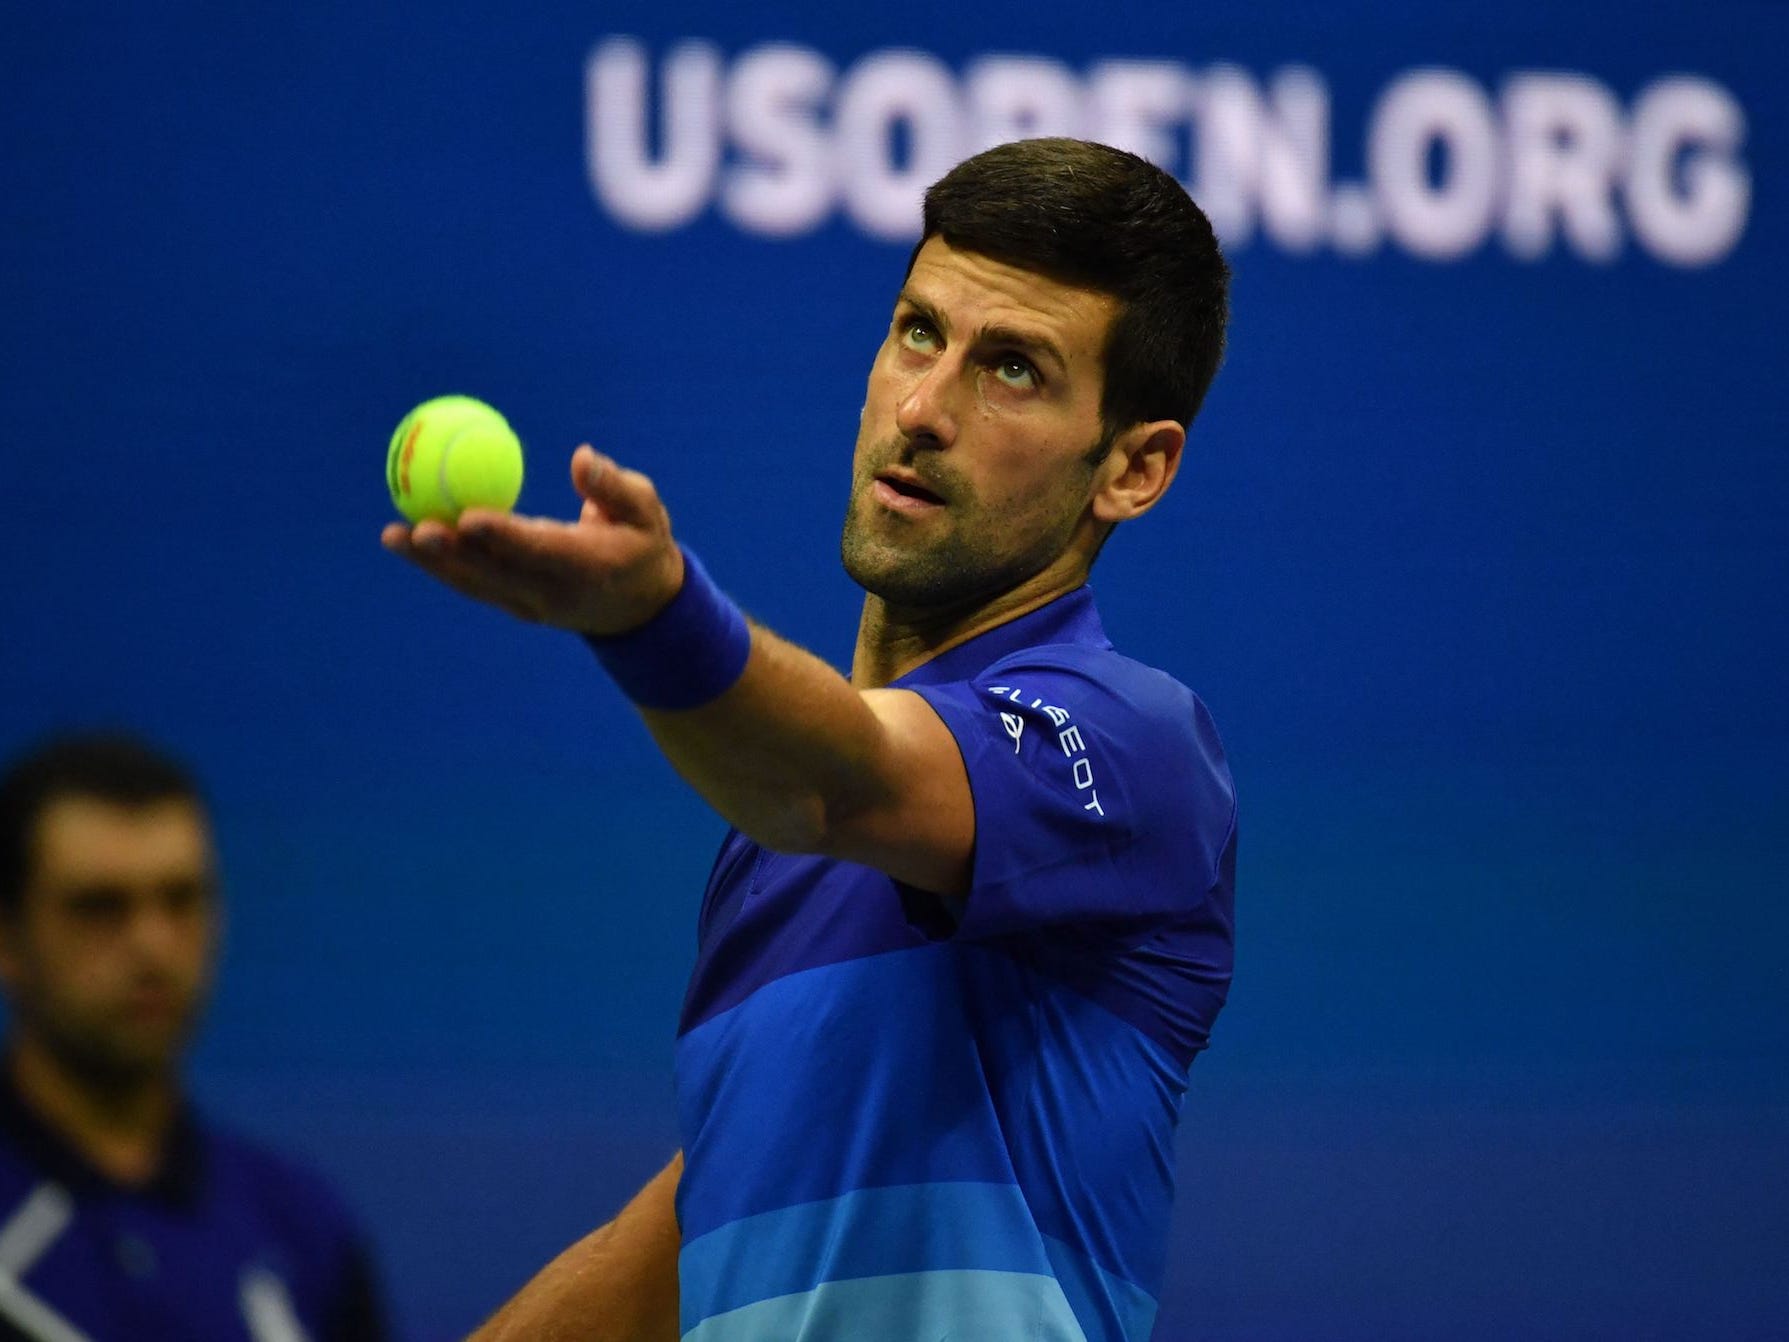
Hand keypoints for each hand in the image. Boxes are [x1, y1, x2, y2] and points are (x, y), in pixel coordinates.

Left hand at [381, 445, 685, 634]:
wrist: (642, 609)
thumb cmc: (644, 545)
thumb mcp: (647, 512)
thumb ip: (615, 486)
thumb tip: (581, 456)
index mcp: (587, 568)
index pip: (539, 551)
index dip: (502, 536)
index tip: (470, 516)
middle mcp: (552, 593)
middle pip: (494, 574)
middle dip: (453, 554)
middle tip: (416, 528)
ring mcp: (530, 604)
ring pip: (475, 583)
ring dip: (433, 562)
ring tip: (392, 537)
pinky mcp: (514, 604)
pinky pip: (473, 583)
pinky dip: (440, 564)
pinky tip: (407, 542)